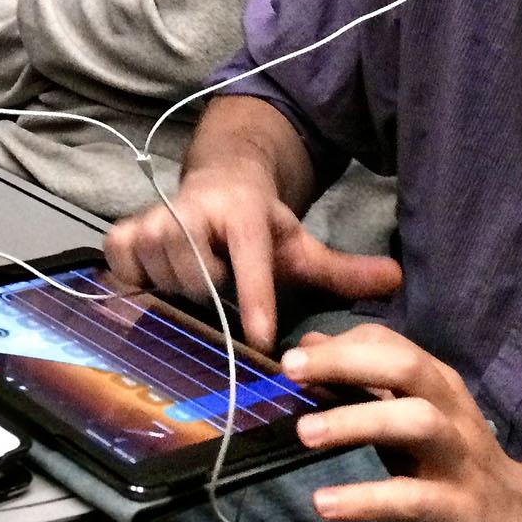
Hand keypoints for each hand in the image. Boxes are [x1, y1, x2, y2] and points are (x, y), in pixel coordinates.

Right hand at [104, 169, 401, 352]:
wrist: (219, 183)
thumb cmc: (261, 227)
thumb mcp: (302, 247)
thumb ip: (345, 270)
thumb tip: (398, 279)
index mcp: (243, 209)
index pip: (249, 259)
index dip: (254, 300)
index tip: (261, 338)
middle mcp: (192, 207)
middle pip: (200, 280)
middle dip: (215, 301)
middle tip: (224, 300)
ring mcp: (152, 219)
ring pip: (163, 280)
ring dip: (180, 297)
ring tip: (196, 290)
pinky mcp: (123, 231)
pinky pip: (124, 273)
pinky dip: (138, 287)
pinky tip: (158, 285)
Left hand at [285, 325, 521, 521]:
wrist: (515, 514)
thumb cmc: (448, 455)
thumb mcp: (410, 411)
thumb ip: (364, 380)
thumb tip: (309, 344)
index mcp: (438, 383)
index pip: (391, 344)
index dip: (340, 344)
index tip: (293, 356)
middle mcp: (451, 410)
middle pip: (406, 368)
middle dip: (347, 361)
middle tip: (290, 369)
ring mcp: (458, 457)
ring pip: (416, 423)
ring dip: (357, 421)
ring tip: (304, 432)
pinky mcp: (456, 506)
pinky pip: (411, 499)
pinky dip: (365, 500)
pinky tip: (324, 502)